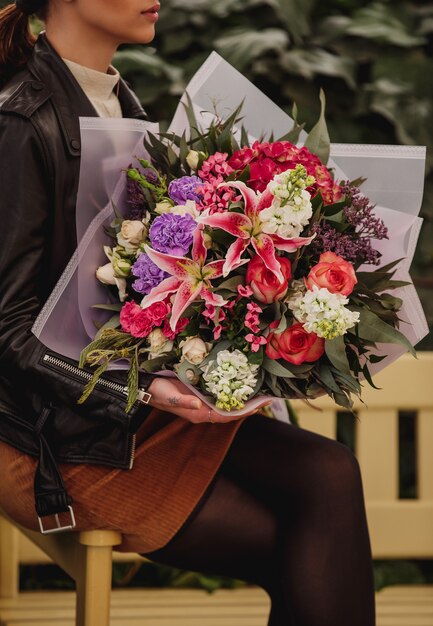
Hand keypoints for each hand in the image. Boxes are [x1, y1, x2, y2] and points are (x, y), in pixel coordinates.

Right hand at [147, 377, 270, 423]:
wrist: (147, 386)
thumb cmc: (157, 392)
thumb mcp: (168, 396)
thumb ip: (183, 401)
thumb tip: (199, 405)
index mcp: (198, 413)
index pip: (226, 415)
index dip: (243, 412)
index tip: (259, 406)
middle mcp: (203, 409)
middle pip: (231, 410)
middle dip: (248, 406)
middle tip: (268, 398)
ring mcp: (203, 401)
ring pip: (228, 402)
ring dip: (243, 398)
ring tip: (261, 392)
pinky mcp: (201, 391)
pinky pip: (221, 393)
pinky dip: (233, 390)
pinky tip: (242, 383)